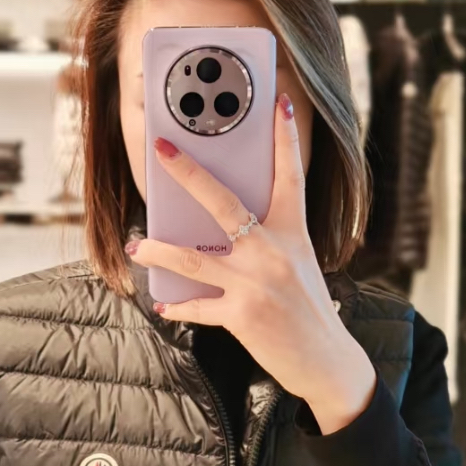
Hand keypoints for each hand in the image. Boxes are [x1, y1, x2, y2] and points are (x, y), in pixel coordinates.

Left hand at [126, 94, 376, 428]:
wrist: (327, 361)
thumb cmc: (310, 312)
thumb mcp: (299, 267)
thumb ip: (268, 245)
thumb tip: (223, 233)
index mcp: (292, 235)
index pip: (290, 177)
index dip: (285, 139)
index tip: (281, 104)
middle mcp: (273, 252)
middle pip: (223, 202)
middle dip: (188, 172)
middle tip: (162, 148)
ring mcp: (256, 283)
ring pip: (193, 258)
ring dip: (158, 250)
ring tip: (138, 245)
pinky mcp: (242, 315)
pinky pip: (199, 306)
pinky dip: (179, 306)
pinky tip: (165, 304)